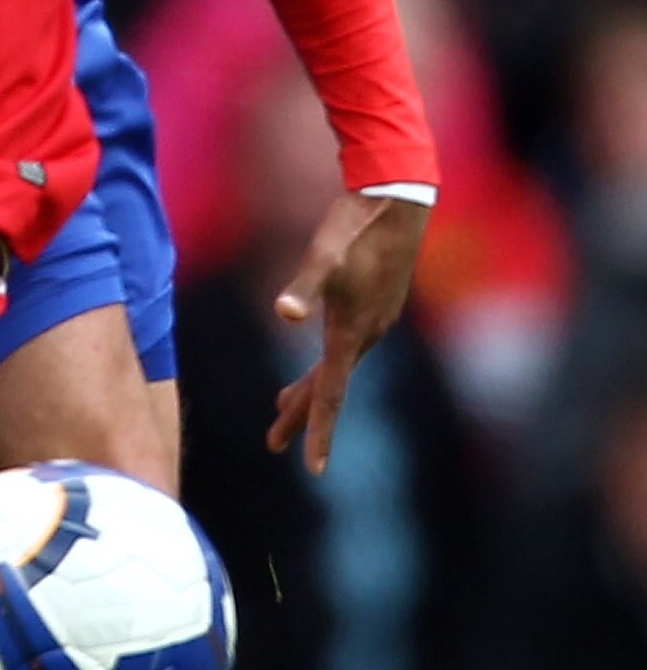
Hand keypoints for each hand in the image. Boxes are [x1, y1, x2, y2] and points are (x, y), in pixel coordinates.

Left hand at [266, 192, 430, 473]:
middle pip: (329, 387)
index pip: (331, 395)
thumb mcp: (323, 256)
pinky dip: (327, 363)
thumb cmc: (355, 228)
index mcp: (351, 333)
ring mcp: (375, 320)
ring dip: (310, 387)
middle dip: (300, 416)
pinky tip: (321, 358)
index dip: (317, 430)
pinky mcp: (378, 306)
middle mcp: (367, 334)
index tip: (311, 468)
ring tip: (281, 404)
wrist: (397, 200)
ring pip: (337, 366)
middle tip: (271, 442)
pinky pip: (348, 348)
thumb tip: (284, 312)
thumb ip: (303, 286)